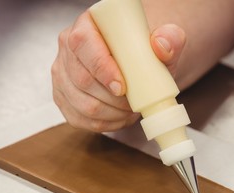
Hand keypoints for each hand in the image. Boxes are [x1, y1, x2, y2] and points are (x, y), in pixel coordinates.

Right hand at [51, 10, 185, 132]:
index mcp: (87, 26)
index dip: (102, 68)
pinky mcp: (64, 99)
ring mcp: (62, 76)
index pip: (83, 43)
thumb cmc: (145, 50)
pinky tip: (120, 117)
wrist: (136, 62)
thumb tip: (161, 46)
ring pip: (82, 104)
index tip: (123, 87)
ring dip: (112, 114)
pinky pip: (80, 119)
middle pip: (82, 79)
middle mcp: (68, 50)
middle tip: (135, 103)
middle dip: (114, 99)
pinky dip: (105, 124)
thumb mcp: (163, 40)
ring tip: (131, 110)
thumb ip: (170, 38)